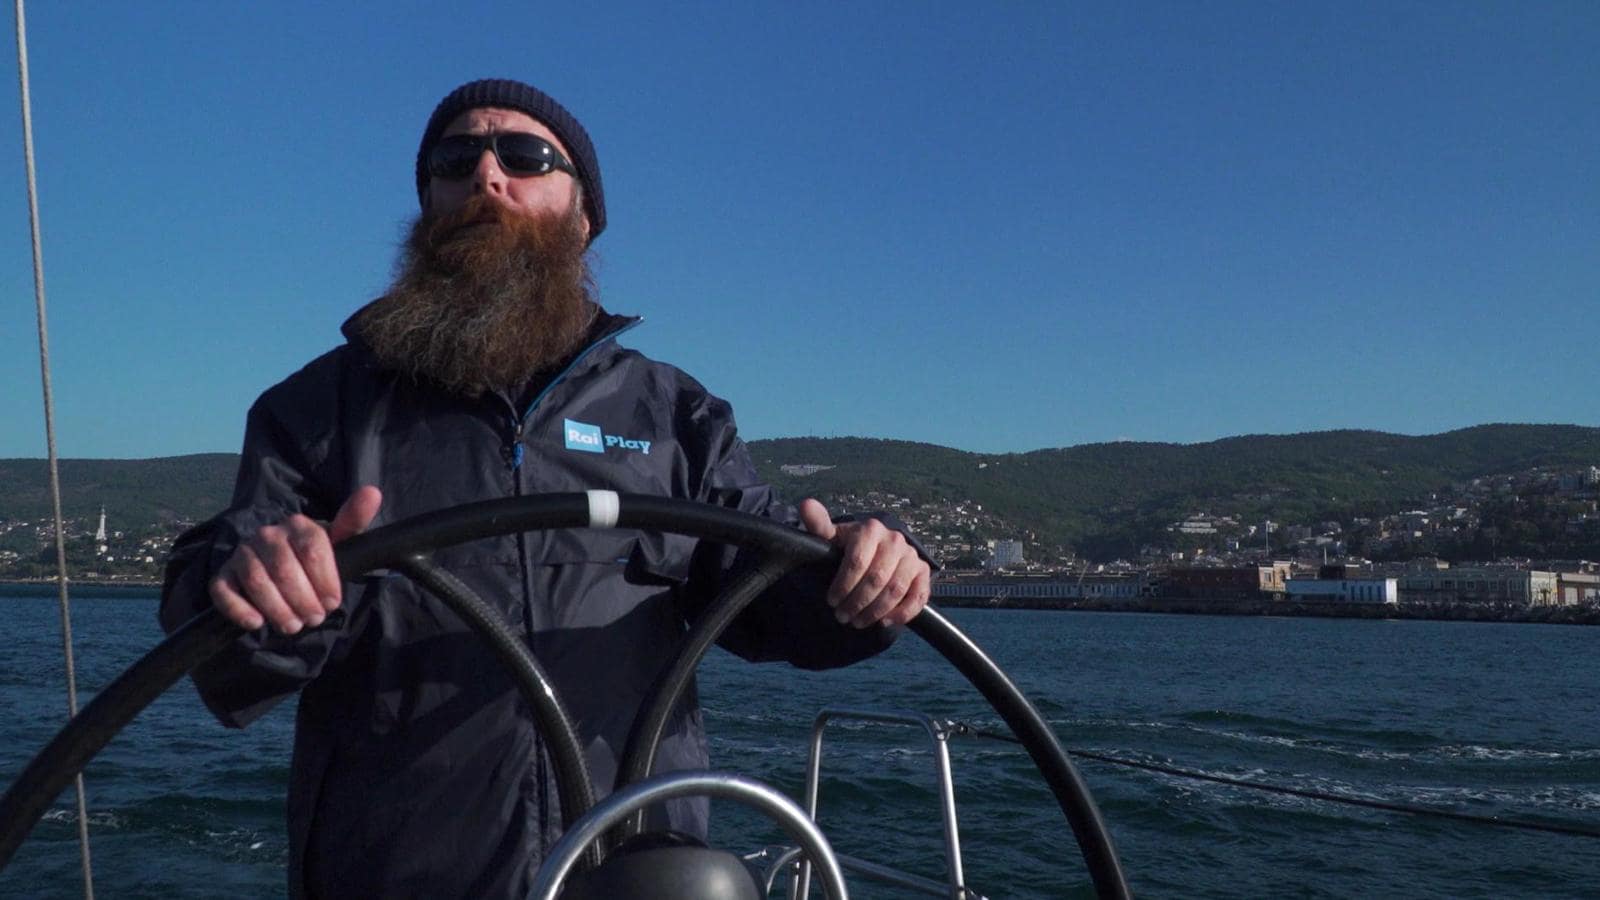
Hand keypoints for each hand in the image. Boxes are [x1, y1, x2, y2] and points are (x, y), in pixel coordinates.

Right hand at [209, 486, 382, 633]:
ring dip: (277, 609)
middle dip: (303, 601)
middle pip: (285, 570)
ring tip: (293, 626)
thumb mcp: (337, 543)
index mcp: (297, 524)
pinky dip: (239, 610)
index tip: (333, 602)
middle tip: (314, 619)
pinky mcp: (223, 575)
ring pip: (256, 582)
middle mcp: (267, 534)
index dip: (325, 582)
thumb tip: (373, 492)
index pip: (313, 550)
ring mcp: (242, 554)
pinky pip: (223, 592)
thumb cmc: (314, 559)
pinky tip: (257, 623)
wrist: (280, 570)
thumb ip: (353, 521)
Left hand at [799, 498, 930, 628]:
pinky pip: (918, 596)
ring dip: (875, 612)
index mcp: (871, 529)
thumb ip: (819, 524)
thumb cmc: (850, 545)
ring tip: (858, 622)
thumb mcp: (833, 536)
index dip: (842, 585)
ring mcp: (911, 556)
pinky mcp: (923, 572)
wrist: (878, 549)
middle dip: (857, 602)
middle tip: (842, 617)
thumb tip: (806, 504)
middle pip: (876, 579)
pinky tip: (885, 621)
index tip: (831, 601)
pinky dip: (903, 613)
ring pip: (895, 590)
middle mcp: (895, 540)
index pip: (857, 562)